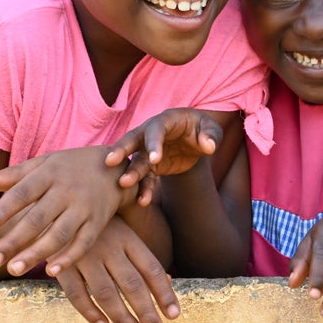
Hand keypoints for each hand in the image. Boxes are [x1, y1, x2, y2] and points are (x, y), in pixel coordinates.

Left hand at [0, 147, 131, 276]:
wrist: (118, 165)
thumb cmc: (71, 166)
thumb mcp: (44, 164)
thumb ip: (12, 175)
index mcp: (50, 174)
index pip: (22, 193)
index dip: (4, 210)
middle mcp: (67, 191)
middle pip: (38, 218)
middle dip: (15, 240)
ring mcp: (85, 207)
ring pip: (60, 234)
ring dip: (37, 253)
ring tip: (14, 269)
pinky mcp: (99, 221)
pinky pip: (85, 241)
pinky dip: (70, 257)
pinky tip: (51, 271)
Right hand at [54, 217, 179, 322]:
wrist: (58, 207)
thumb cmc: (100, 227)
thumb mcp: (124, 235)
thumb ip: (143, 258)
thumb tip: (169, 281)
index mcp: (128, 240)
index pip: (152, 269)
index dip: (164, 293)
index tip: (175, 315)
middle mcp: (110, 248)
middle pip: (132, 284)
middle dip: (146, 312)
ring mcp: (85, 257)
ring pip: (106, 292)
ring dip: (122, 317)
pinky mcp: (62, 266)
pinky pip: (76, 293)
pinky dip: (89, 311)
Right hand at [105, 108, 223, 203]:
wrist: (195, 139)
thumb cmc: (202, 129)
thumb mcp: (211, 129)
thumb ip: (211, 136)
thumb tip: (208, 146)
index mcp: (166, 120)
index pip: (156, 129)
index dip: (154, 143)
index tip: (154, 159)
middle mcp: (151, 134)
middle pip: (133, 139)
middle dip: (122, 149)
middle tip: (110, 161)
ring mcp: (147, 150)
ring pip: (136, 161)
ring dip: (130, 172)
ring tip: (123, 184)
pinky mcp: (150, 166)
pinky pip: (145, 177)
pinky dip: (143, 188)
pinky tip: (142, 201)